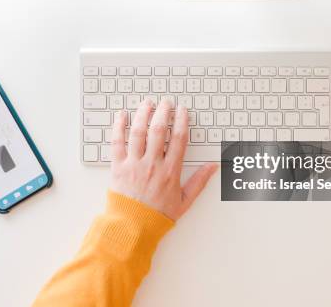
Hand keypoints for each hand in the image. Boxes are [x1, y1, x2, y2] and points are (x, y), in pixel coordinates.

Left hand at [109, 99, 217, 220]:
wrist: (132, 228)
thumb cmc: (158, 216)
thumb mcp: (184, 201)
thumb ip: (199, 182)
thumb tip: (213, 167)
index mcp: (170, 171)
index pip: (179, 139)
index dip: (182, 121)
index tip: (182, 110)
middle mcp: (152, 164)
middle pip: (159, 130)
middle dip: (163, 112)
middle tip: (166, 102)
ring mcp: (134, 164)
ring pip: (138, 132)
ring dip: (143, 114)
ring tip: (147, 103)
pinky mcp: (118, 167)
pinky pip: (117, 142)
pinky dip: (118, 126)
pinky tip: (122, 115)